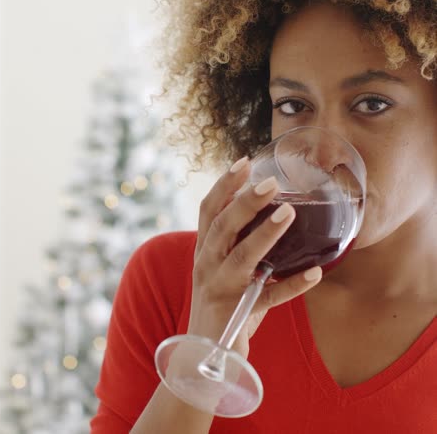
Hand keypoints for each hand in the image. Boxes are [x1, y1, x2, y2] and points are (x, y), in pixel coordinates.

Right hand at [188, 156, 322, 357]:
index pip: (208, 210)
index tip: (244, 162)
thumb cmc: (220, 300)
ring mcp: (220, 289)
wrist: (200, 353)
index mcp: (204, 250)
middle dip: (245, 202)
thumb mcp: (221, 266)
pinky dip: (292, 286)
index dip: (224, 185)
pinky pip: (268, 298)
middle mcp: (207, 265)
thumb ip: (238, 242)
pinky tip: (316, 273)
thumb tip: (273, 211)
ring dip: (265, 234)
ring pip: (242, 258)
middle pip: (223, 227)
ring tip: (289, 213)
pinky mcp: (237, 313)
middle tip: (271, 182)